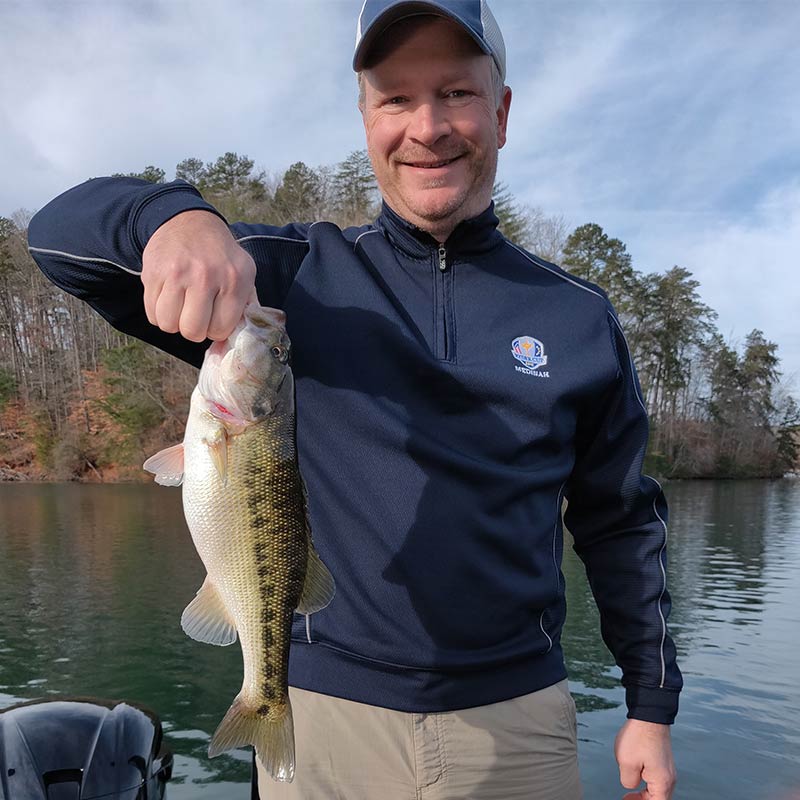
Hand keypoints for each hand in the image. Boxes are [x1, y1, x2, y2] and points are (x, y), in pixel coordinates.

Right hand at [142, 210, 256, 341]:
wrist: (189, 222)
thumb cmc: (220, 256)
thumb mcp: (244, 273)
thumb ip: (243, 307)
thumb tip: (229, 341)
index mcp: (235, 280)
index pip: (221, 329)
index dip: (216, 329)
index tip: (214, 318)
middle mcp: (206, 276)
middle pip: (193, 331)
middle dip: (194, 330)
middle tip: (196, 316)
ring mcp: (177, 273)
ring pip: (168, 325)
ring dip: (174, 322)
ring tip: (181, 307)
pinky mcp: (153, 273)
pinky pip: (151, 313)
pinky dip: (159, 313)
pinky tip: (168, 298)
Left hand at [614, 719, 675, 798]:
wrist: (650, 714)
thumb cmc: (639, 736)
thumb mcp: (626, 762)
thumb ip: (628, 781)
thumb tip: (631, 786)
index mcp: (662, 782)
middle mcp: (669, 777)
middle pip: (658, 799)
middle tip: (628, 799)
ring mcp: (667, 768)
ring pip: (658, 790)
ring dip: (645, 794)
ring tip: (630, 794)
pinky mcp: (663, 760)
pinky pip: (657, 779)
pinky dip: (647, 784)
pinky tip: (636, 778)